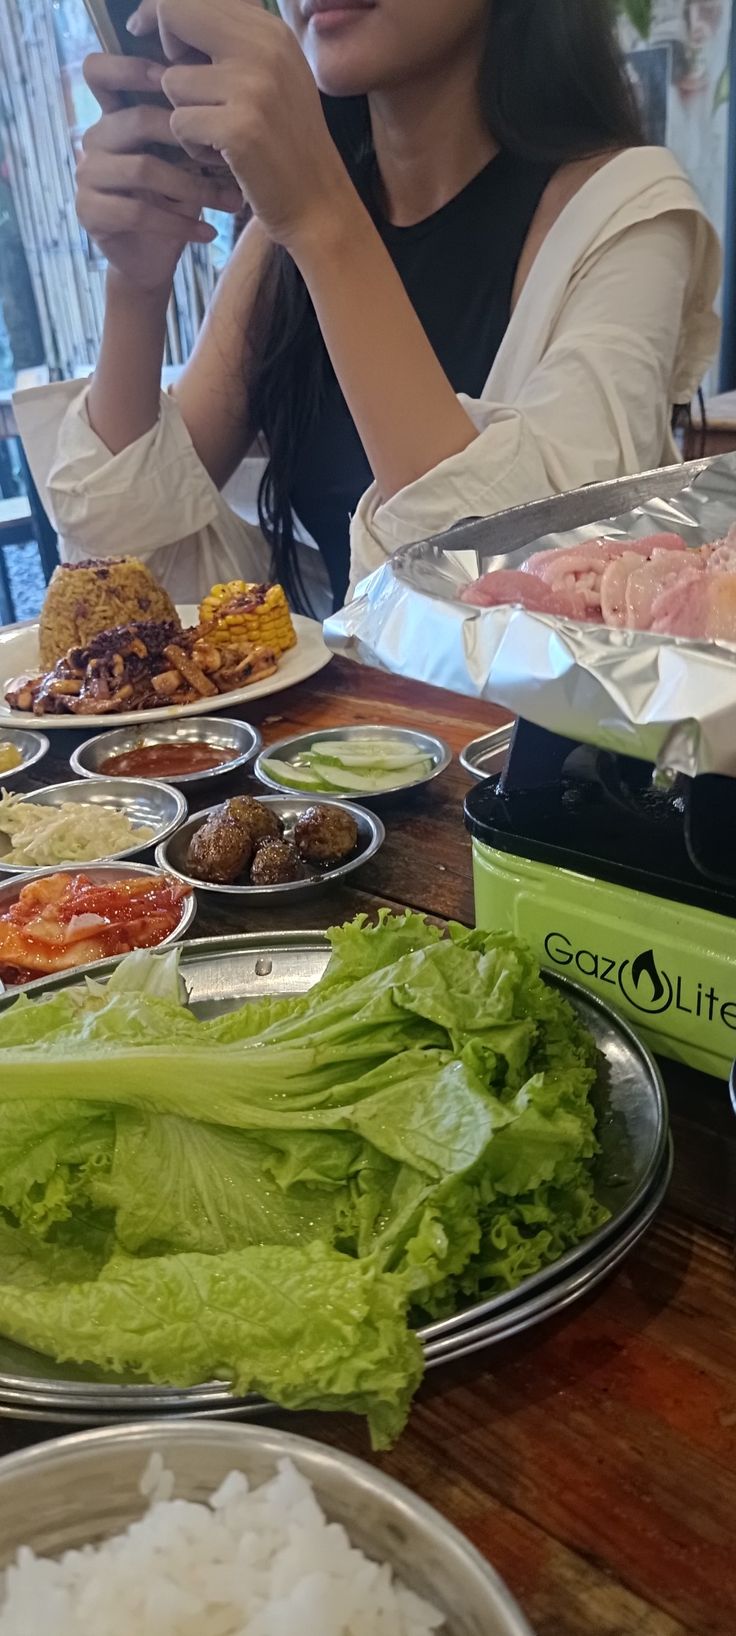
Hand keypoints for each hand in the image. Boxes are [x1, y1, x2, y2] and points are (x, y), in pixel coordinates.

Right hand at [77, 53, 242, 291]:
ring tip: (230, 203)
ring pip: (144, 169)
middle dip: (189, 138)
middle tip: (230, 157)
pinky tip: (209, 233)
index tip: (179, 82)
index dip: (132, 68)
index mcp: (113, 117)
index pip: (101, 72)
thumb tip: (236, 108)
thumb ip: (191, 132)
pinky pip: (138, 212)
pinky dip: (179, 224)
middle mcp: (94, 139)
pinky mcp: (89, 211)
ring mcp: (87, 174)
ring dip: (194, 188)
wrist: (151, 260)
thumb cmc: (174, 202)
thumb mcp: (186, 162)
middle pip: (137, 120)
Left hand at [129, 0, 352, 252]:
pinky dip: (191, 147)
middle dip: (164, 51)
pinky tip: (221, 157)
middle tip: (182, 86)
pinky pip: (179, 123)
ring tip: (218, 135)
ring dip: (184, 114)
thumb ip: (232, 40)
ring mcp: (253, 88)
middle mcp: (264, 48)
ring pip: (172, 81)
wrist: (318, 202)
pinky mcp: (239, 129)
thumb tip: (168, 13)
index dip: (160, 11)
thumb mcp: (273, 75)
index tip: (140, 27)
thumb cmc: (286, 142)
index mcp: (271, 30)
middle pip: (175, 14)